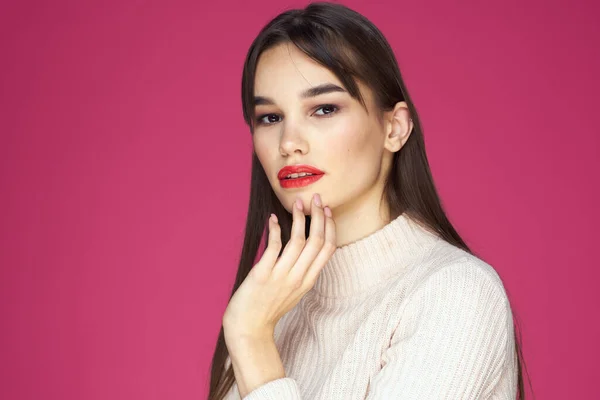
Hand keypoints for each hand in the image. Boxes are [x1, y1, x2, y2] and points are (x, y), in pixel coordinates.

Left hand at [222, 193, 335, 342]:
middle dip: (319, 216)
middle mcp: (298, 277)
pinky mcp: (262, 274)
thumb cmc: (268, 309)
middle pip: (317, 241)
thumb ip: (301, 272)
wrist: (249, 329)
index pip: (328, 248)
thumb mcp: (293, 292)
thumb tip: (303, 248)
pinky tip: (272, 218)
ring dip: (300, 219)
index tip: (328, 211)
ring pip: (298, 241)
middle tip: (318, 199)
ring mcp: (280, 276)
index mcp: (308, 280)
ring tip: (298, 204)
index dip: (330, 227)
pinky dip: (275, 230)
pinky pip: (273, 247)